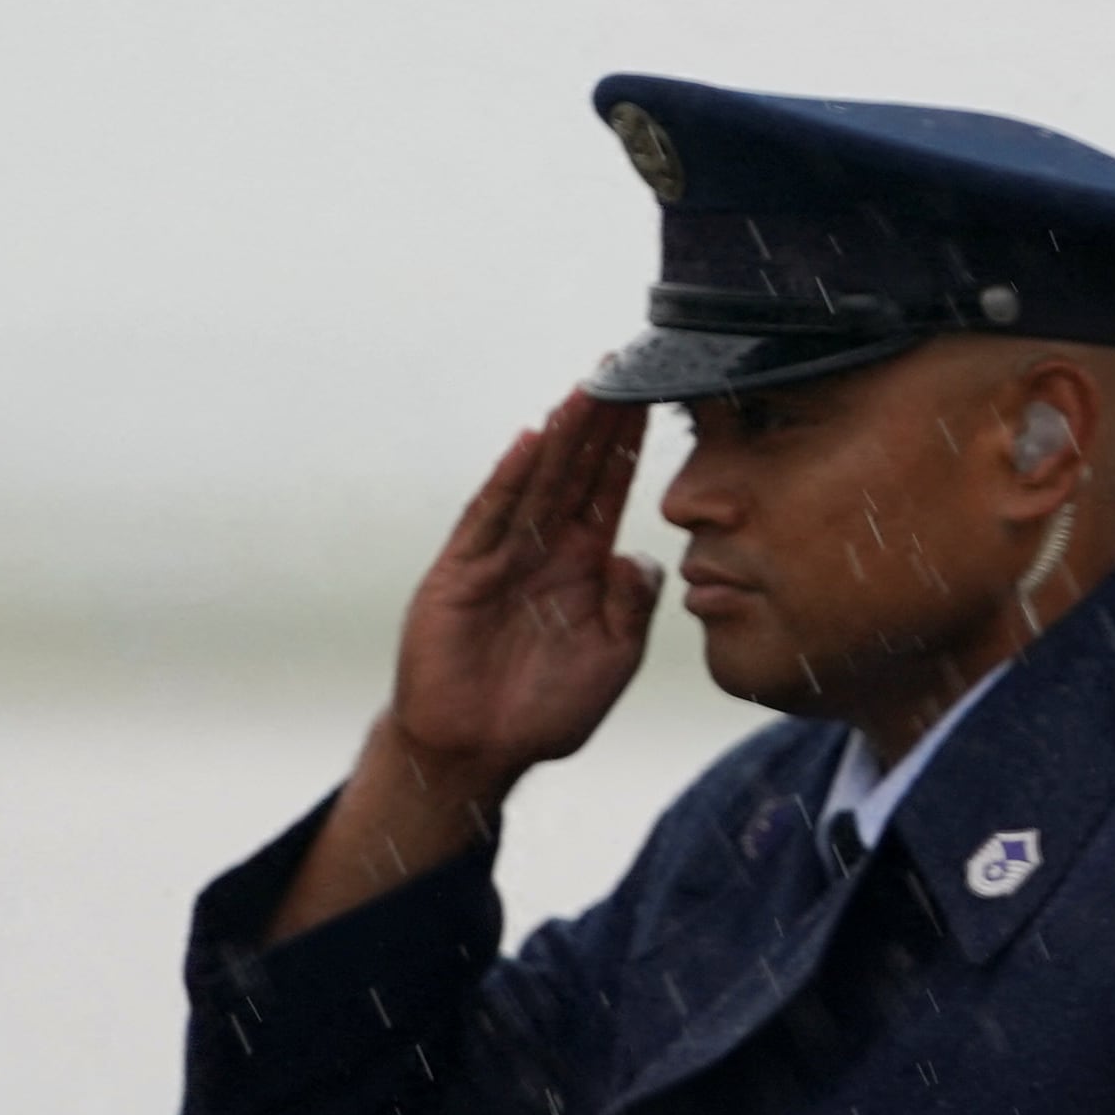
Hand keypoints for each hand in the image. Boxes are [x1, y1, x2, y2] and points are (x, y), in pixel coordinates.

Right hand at [385, 393, 661, 779]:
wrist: (477, 751)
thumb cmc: (543, 711)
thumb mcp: (612, 659)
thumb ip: (633, 606)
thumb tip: (642, 555)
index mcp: (581, 564)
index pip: (610, 489)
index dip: (630, 444)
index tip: (653, 393)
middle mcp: (541, 548)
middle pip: (574, 469)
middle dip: (597, 419)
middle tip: (620, 363)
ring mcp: (499, 555)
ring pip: (535, 481)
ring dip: (560, 435)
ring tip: (585, 389)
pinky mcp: (461, 573)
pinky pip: (489, 519)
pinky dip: (508, 479)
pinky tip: (530, 442)